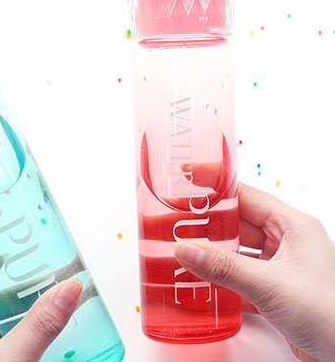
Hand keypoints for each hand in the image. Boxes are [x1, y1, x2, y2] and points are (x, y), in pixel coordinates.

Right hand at [174, 183, 334, 361]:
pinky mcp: (275, 290)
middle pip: (237, 224)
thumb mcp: (272, 286)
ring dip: (212, 254)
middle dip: (207, 224)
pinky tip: (201, 281)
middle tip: (176, 220)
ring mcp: (280, 267)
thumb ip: (226, 268)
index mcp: (293, 227)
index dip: (216, 186)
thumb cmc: (331, 316)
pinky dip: (221, 279)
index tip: (189, 178)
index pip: (246, 195)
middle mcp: (286, 243)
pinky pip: (240, 276)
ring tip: (181, 250)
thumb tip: (187, 250)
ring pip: (237, 252)